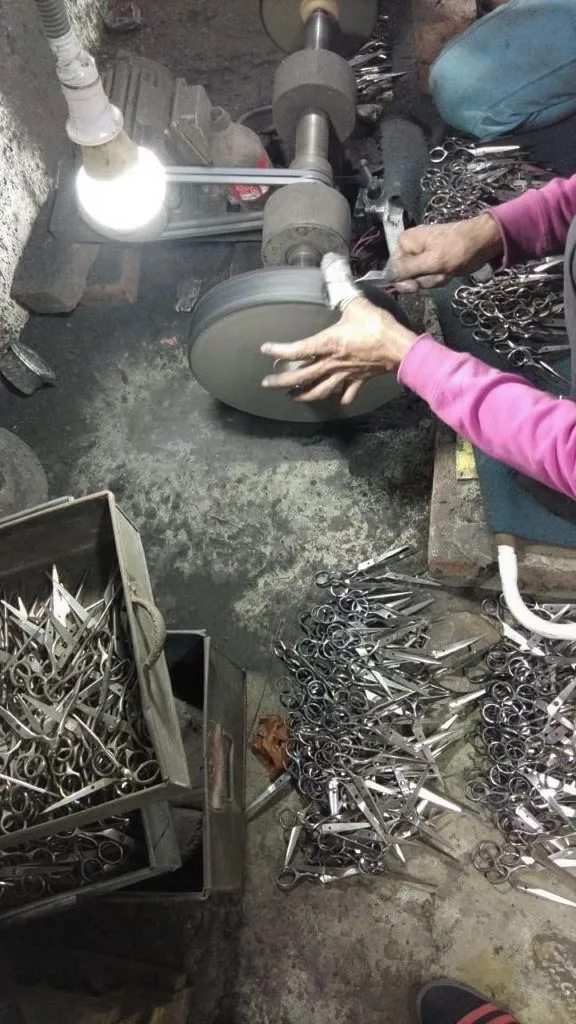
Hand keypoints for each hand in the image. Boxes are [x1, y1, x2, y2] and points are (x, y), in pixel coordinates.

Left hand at [260, 296, 417, 404]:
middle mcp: (332, 362)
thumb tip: (333, 267)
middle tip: (267, 384)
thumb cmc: (378, 327)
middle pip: (302, 376)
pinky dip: (341, 398)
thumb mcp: (357, 304)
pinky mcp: (358, 380)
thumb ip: (342, 289)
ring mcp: (344, 374)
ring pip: (319, 390)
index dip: (279, 351)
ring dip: (304, 395)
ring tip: (292, 397)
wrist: (399, 348)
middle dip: (282, 382)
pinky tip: (337, 400)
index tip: (265, 350)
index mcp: (329, 344)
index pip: (297, 350)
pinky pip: (347, 394)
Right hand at [390, 212, 503, 291]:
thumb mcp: (431, 261)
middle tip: (438, 272)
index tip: (418, 282)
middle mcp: (410, 248)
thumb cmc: (458, 249)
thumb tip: (388, 278)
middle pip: (406, 276)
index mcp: (405, 242)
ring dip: (434, 279)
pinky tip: (449, 271)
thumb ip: (407, 270)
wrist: (482, 242)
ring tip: (446, 270)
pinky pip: (429, 277)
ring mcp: (421, 255)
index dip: (405, 280)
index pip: (393, 270)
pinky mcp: (432, 261)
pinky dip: (439, 277)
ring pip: (419, 279)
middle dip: (424, 279)